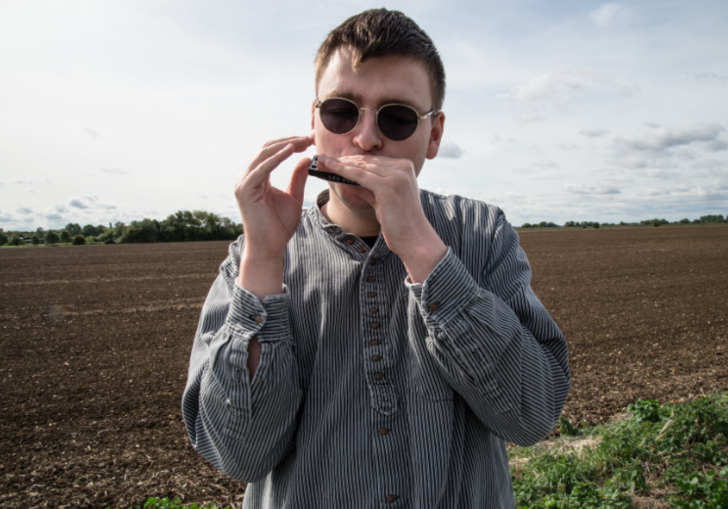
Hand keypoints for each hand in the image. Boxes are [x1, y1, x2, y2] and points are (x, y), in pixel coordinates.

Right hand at [234, 135, 311, 294]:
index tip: (310, 140)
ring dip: (285, 145)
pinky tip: (291, 150)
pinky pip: (262, 168)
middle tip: (310, 137)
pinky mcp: (245, 189)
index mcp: (256, 177)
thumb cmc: (279, 226)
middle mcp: (247, 177)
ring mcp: (243, 182)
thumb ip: (297, 177)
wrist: (270, 247)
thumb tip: (305, 158)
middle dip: (290, 140)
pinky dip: (277, 157)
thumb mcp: (293, 196)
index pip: (272, 152)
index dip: (291, 143)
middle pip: (268, 149)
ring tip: (303, 141)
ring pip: (264, 154)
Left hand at [318, 154, 446, 282]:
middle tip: (321, 159)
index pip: (372, 161)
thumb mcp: (381, 200)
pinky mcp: (388, 186)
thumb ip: (367, 188)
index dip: (351, 160)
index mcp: (404, 167)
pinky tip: (330, 169)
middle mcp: (403, 167)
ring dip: (339, 164)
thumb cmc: (399, 223)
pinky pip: (360, 176)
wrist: (414, 239)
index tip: (333, 160)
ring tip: (321, 162)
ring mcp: (397, 175)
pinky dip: (343, 172)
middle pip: (366, 161)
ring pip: (361, 167)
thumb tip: (346, 180)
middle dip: (342, 160)